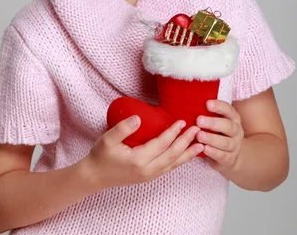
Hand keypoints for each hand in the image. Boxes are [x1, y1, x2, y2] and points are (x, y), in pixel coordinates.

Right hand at [82, 116, 203, 191]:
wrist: (95, 177)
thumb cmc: (100, 156)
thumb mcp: (107, 139)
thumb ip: (123, 128)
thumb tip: (139, 118)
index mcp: (138, 160)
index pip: (161, 144)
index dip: (173, 132)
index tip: (182, 121)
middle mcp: (147, 170)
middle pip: (172, 155)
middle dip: (186, 142)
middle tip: (197, 130)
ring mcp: (149, 175)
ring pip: (173, 164)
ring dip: (187, 154)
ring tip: (201, 145)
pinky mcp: (149, 176)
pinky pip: (169, 168)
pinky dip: (180, 160)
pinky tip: (186, 154)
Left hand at [195, 100, 243, 173]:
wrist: (229, 156)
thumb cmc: (218, 133)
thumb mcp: (217, 122)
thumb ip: (208, 114)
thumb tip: (189, 103)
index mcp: (233, 118)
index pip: (228, 110)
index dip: (219, 106)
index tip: (207, 103)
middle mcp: (236, 131)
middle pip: (228, 126)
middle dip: (213, 123)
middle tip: (199, 120)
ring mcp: (235, 146)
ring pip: (225, 142)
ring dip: (211, 138)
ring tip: (199, 135)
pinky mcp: (229, 159)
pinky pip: (222, 155)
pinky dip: (213, 152)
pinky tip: (204, 148)